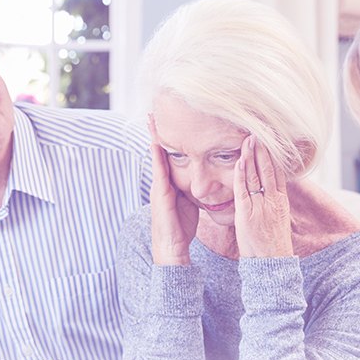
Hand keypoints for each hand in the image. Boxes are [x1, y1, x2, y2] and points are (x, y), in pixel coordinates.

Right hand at [148, 114, 198, 264]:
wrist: (172, 247)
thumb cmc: (182, 227)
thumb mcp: (191, 202)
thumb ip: (195, 189)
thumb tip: (208, 180)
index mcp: (170, 183)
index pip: (169, 156)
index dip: (167, 139)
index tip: (167, 121)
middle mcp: (162, 182)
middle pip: (159, 152)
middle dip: (156, 132)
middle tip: (154, 112)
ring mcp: (158, 187)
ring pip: (156, 157)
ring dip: (154, 138)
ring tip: (152, 120)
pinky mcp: (159, 194)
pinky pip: (158, 171)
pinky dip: (157, 157)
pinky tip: (156, 143)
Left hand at [233, 135, 293, 257]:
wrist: (272, 264)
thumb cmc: (272, 244)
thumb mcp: (278, 219)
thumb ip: (274, 202)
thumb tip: (271, 189)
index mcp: (281, 201)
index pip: (278, 171)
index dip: (274, 154)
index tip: (271, 139)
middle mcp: (273, 200)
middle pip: (269, 169)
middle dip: (264, 149)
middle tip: (259, 131)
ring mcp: (261, 206)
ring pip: (257, 176)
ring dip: (252, 156)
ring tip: (249, 138)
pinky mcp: (248, 214)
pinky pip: (244, 190)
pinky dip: (242, 174)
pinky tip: (240, 161)